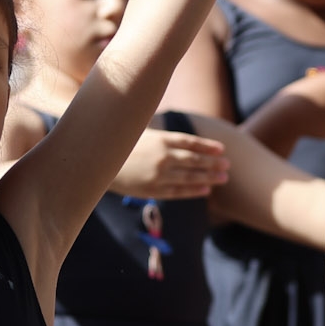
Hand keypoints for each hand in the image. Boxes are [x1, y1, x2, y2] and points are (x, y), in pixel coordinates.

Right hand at [111, 128, 229, 199]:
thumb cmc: (120, 147)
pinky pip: (178, 191)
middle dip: (213, 163)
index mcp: (160, 139)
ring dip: (209, 177)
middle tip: (227, 165)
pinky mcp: (153, 190)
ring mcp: (159, 174)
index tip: (222, 149)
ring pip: (190, 176)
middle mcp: (163, 156)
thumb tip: (178, 134)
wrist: (97, 165)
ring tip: (223, 178)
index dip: (208, 146)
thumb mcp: (139, 133)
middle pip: (195, 160)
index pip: (191, 142)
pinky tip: (206, 191)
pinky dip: (194, 191)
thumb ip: (160, 136)